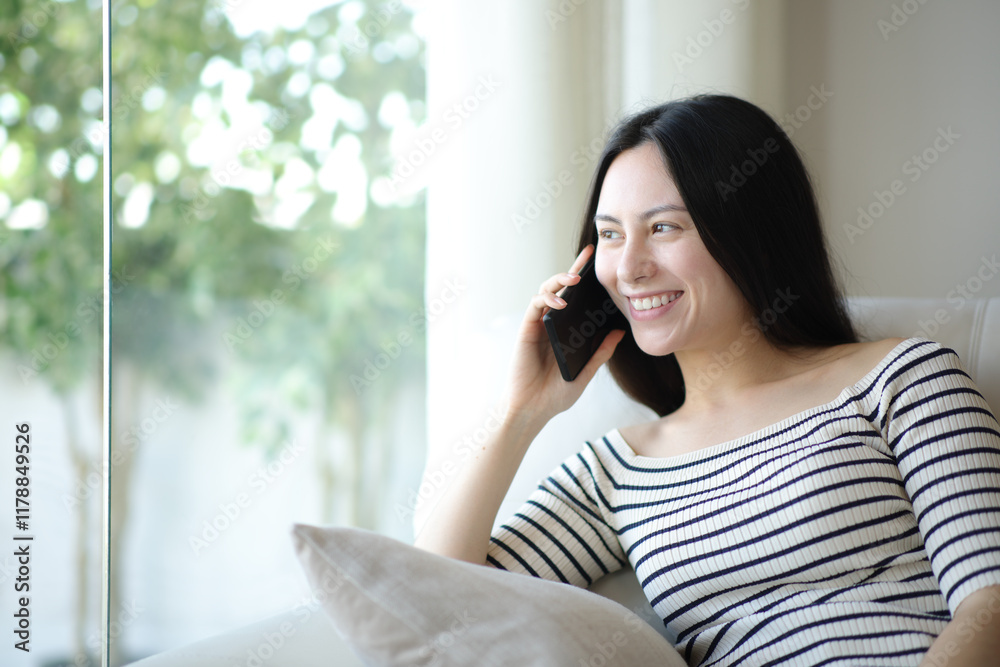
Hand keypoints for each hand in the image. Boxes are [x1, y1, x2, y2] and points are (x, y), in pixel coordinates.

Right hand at [502, 244, 625, 424]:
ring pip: (546, 291)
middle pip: (561, 289)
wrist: (534, 409)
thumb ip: (601, 352)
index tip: (598, 263)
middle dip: (573, 269)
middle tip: (588, 256)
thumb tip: (619, 332)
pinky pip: (535, 306)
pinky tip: (560, 302)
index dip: (584, 280)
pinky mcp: (527, 329)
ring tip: (574, 279)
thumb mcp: (586, 372)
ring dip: (559, 280)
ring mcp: (538, 325)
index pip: (576, 300)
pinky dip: (546, 299)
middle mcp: (552, 324)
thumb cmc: (556, 394)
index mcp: (566, 331)